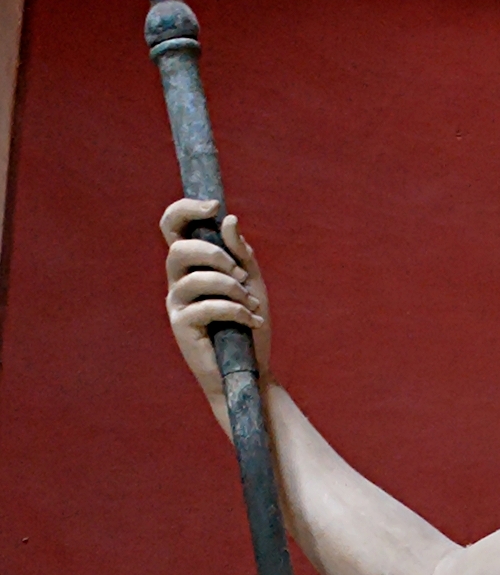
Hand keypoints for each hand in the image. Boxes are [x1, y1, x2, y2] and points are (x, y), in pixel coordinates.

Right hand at [161, 196, 270, 412]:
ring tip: (252, 304)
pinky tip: (252, 321)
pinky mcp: (181, 327)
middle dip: (215, 255)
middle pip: (179, 249)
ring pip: (196, 279)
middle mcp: (178, 281)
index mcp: (191, 265)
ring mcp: (176, 304)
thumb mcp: (251, 283)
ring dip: (232, 289)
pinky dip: (236, 312)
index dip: (185, 209)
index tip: (213, 206)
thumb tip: (228, 219)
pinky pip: (207, 307)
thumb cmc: (248, 326)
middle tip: (241, 274)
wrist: (250, 369)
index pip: (172, 227)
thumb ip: (241, 252)